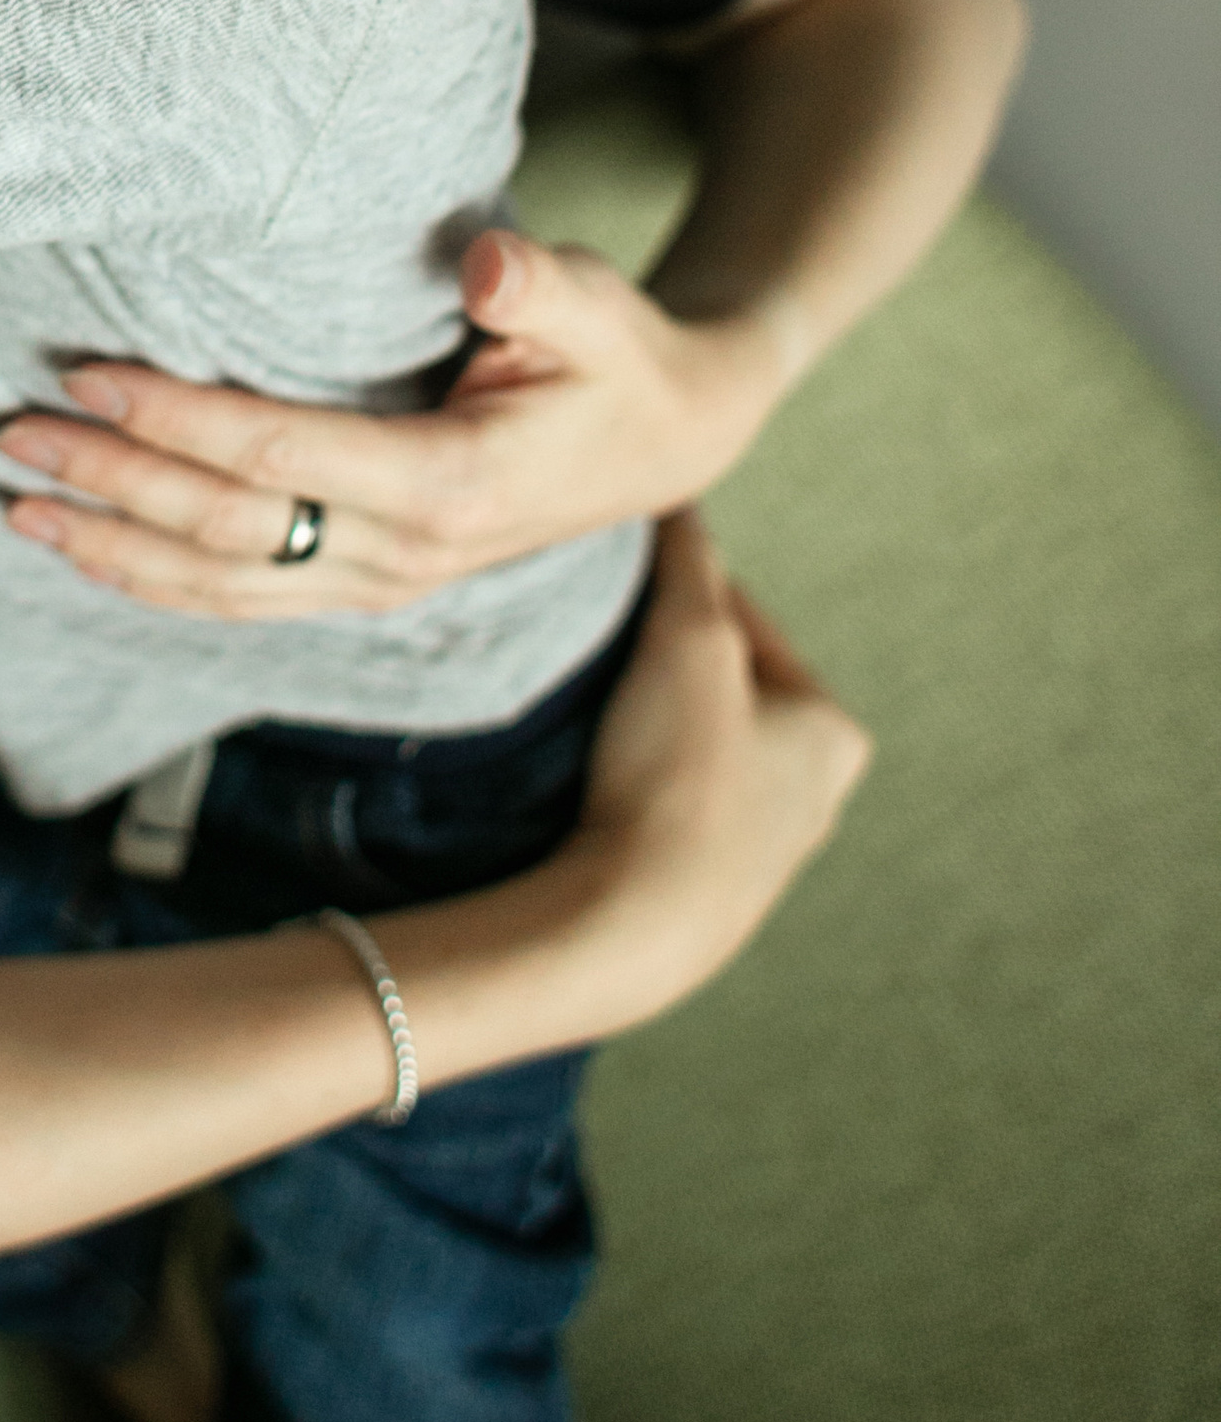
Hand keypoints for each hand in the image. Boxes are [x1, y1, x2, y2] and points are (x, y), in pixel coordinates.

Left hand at [0, 228, 791, 617]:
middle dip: (114, 480)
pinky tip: (87, 550)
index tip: (89, 374)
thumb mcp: (602, 306)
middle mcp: (407, 553)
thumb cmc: (618, 357)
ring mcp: (382, 583)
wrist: (668, 442)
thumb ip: (544, 290)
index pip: (282, 457)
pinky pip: (243, 601)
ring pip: (223, 585)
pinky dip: (156, 582)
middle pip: (230, 529)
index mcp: (453, 486)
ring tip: (19, 501)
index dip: (179, 420)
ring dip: (114, 545)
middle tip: (14, 430)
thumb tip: (489, 269)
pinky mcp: (364, 586)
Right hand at [564, 510, 870, 1019]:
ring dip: (643, 725)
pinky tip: (591, 781)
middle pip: (720, 687)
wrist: (631, 925)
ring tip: (586, 715)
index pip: (744, 620)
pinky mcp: (707, 897)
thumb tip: (676, 495)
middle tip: (595, 651)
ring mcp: (762, 854)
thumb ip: (688, 557)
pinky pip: (666, 808)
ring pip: (691, 748)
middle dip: (661, 663)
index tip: (614, 587)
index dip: (674, 591)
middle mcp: (817, 797)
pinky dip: (632, 783)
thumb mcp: (689, 635)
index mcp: (835, 733)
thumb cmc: (677, 773)